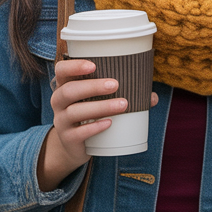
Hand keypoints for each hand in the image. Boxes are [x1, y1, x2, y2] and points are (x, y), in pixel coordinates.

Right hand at [35, 59, 157, 190]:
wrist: (73, 146)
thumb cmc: (89, 115)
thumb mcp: (97, 101)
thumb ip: (122, 95)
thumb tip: (152, 97)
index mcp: (65, 86)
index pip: (61, 70)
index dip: (73, 66)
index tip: (93, 65)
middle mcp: (59, 102)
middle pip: (69, 91)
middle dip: (92, 86)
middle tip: (116, 84)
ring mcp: (61, 121)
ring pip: (74, 112)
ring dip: (100, 107)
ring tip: (123, 104)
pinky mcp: (68, 139)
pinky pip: (78, 133)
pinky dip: (94, 127)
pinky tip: (109, 124)